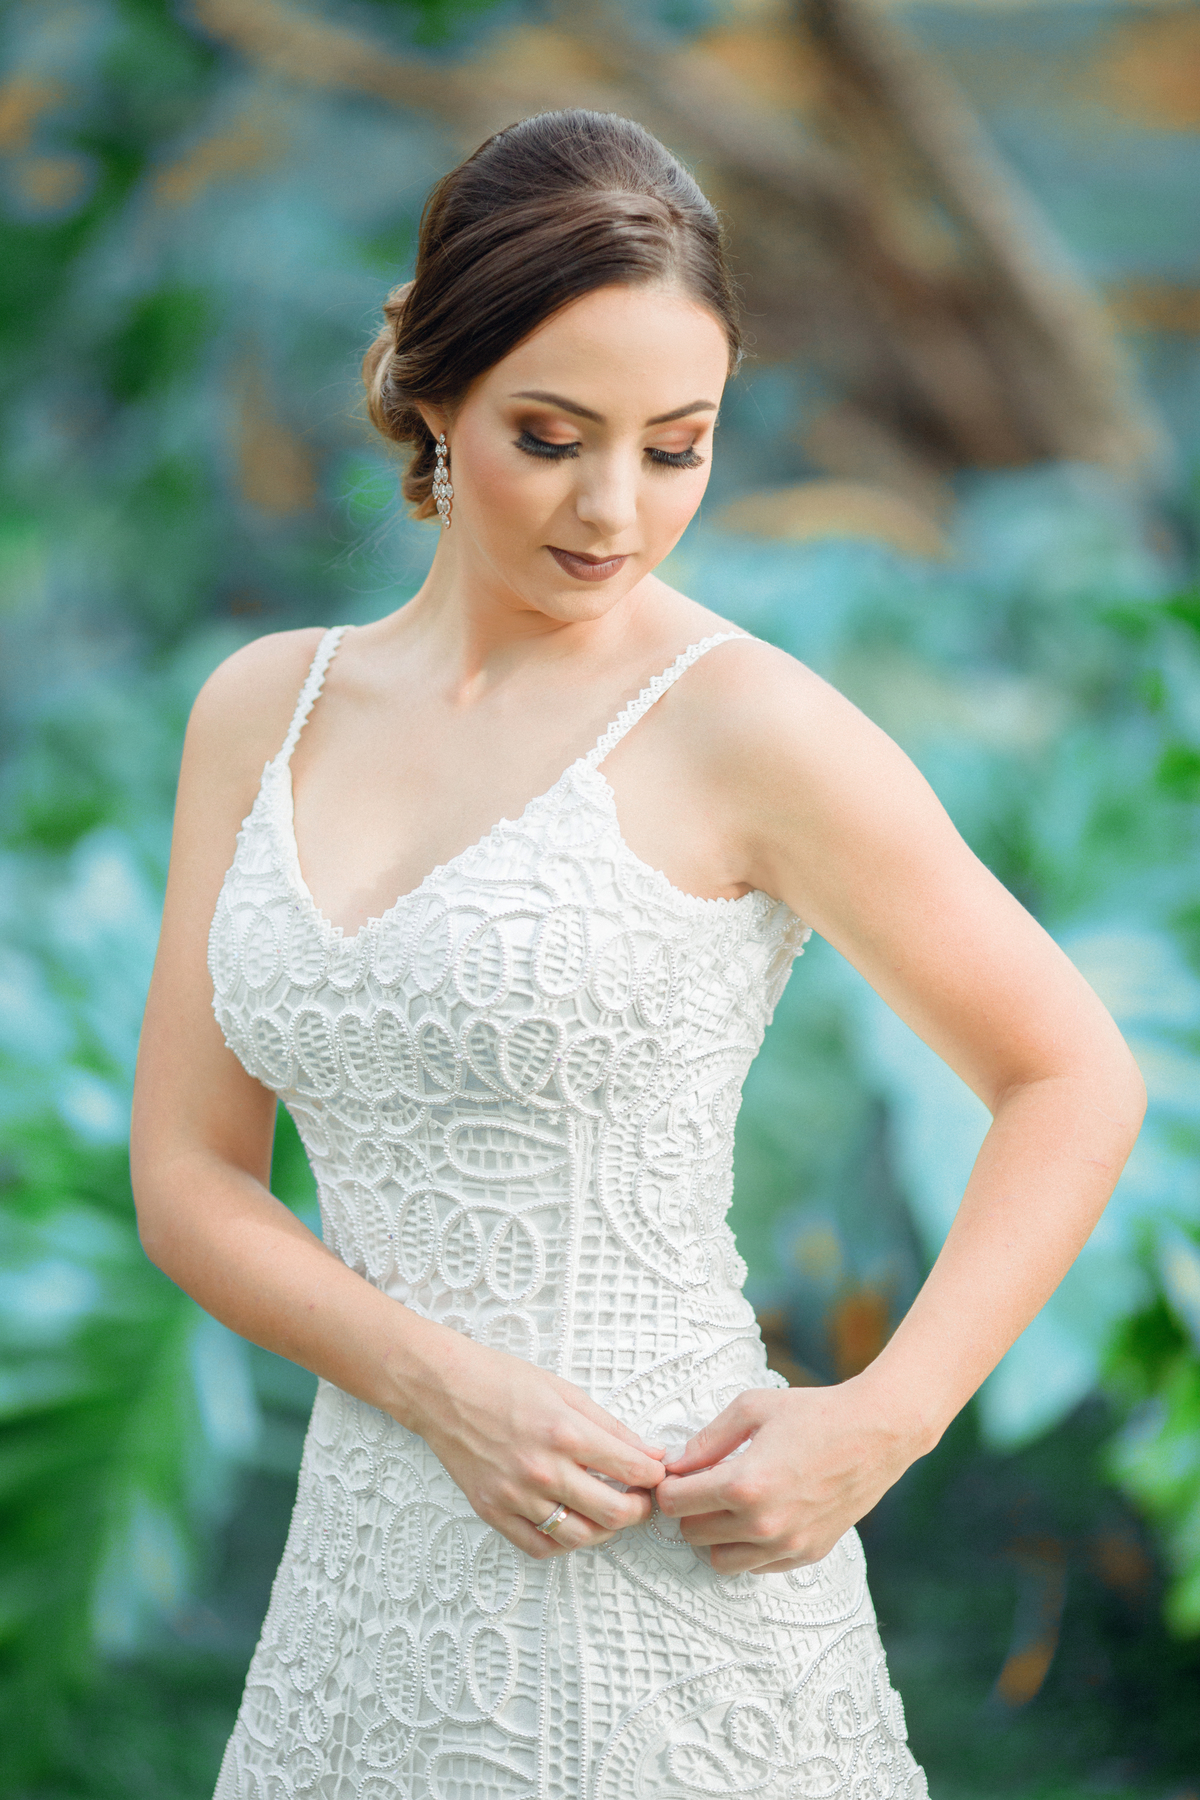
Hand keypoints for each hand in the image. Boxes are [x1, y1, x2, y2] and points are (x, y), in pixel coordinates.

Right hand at [404, 1329, 667, 1558]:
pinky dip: (562, 1543)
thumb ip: (610, 1426)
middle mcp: (543, 1469)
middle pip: (614, 1513)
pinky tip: (570, 1524)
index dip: (654, 1475)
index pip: (632, 1469)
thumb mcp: (565, 1391)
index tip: (656, 1474)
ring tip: (608, 1513)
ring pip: (579, 1537)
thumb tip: (649, 1453)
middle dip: (640, 1510)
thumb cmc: (501, 1380)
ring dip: (605, 1530)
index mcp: (566, 1433)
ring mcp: (516, 1495)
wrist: (443, 1388)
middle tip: (642, 1501)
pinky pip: (537, 1547)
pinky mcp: (492, 1511)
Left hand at [655, 1377, 921, 1574]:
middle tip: (702, 1485)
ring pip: (720, 1561)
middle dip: (689, 1509)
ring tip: (727, 1504)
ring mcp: (787, 1545)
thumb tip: (676, 1464)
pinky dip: (747, 1547)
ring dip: (714, 1535)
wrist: (876, 1433)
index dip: (669, 1486)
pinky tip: (757, 1515)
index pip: (675, 1504)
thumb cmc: (814, 1413)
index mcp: (744, 1484)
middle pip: (692, 1534)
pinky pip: (756, 1567)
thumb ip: (707, 1439)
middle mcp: (763, 1523)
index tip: (678, 1474)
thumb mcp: (752, 1408)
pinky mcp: (808, 1554)